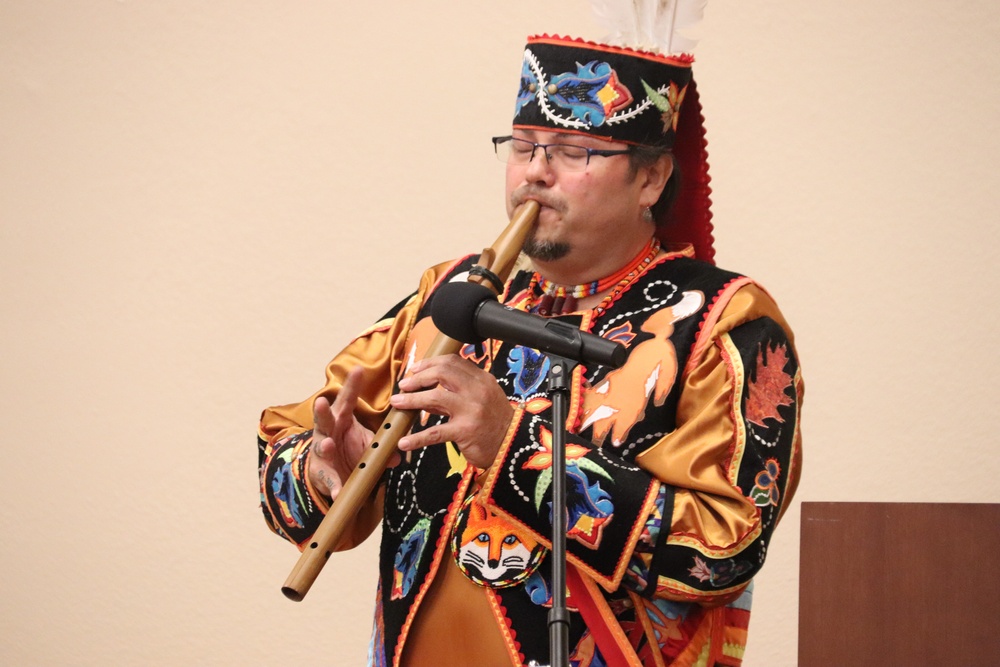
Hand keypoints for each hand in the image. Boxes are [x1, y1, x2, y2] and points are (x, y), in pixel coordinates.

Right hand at [309, 367, 393, 499]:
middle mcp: (328, 431)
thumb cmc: (349, 448)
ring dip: (326, 446)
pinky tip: (337, 491)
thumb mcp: (367, 443)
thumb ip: (383, 445)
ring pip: (323, 446)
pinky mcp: (322, 472)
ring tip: (330, 445)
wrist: (331, 472)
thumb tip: (398, 454)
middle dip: (323, 411)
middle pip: (325, 418)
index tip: (358, 370)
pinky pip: (329, 479)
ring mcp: (323, 451)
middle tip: (322, 402)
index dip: (351, 385)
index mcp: (341, 418)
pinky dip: (333, 485)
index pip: (347, 399)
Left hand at [390, 355, 513, 469]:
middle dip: (418, 378)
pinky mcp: (465, 431)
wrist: (512, 446)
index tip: (415, 370)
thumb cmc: (494, 422)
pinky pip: (435, 433)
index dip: (429, 364)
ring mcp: (471, 410)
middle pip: (441, 373)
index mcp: (481, 379)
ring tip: (397, 403)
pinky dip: (417, 438)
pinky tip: (404, 442)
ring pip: (434, 398)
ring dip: (411, 400)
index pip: (452, 362)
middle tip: (404, 385)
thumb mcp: (481, 399)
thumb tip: (426, 390)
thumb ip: (457, 392)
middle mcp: (477, 390)